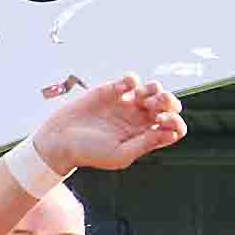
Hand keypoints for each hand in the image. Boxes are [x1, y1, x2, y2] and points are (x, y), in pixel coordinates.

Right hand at [31, 72, 182, 173]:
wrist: (60, 139)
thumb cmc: (88, 152)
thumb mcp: (120, 154)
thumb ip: (145, 144)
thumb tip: (170, 134)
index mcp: (145, 137)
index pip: (173, 127)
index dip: (175, 122)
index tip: (162, 121)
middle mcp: (139, 120)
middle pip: (169, 105)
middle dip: (169, 101)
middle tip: (154, 105)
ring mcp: (126, 104)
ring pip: (154, 90)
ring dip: (154, 89)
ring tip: (140, 97)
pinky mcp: (112, 91)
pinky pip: (131, 80)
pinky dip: (131, 80)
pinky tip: (122, 88)